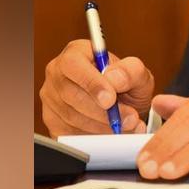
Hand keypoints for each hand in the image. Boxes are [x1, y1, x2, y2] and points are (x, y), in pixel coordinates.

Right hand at [39, 39, 153, 136]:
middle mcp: (57, 73)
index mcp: (76, 52)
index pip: (73, 64)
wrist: (124, 107)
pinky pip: (68, 132)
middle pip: (71, 94)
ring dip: (101, 126)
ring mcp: (51, 97)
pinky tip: (111, 133)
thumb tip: (113, 78)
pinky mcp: (52, 120)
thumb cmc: (127, 85)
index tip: (110, 99)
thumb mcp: (138, 74)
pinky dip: (93, 136)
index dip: (90, 83)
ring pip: (71, 116)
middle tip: (127, 118)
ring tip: (125, 126)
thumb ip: (131, 71)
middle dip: (102, 111)